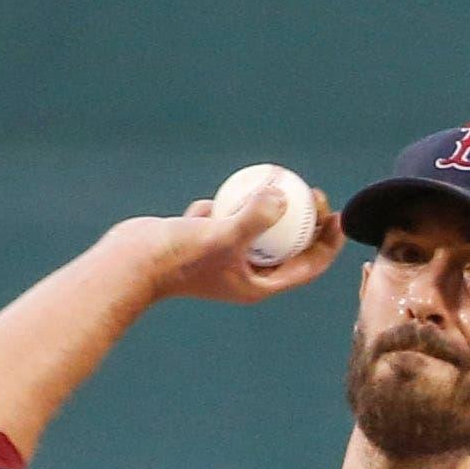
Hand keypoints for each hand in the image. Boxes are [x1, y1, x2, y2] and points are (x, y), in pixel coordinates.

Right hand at [113, 183, 345, 305]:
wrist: (130, 262)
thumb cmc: (177, 257)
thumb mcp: (221, 234)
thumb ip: (254, 217)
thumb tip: (282, 196)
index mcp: (258, 285)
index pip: (307, 266)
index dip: (328, 243)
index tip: (339, 217)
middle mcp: (244, 274)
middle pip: (288, 247)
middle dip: (307, 223)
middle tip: (316, 194)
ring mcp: (222, 258)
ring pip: (256, 230)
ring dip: (269, 210)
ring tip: (281, 183)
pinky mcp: (201, 242)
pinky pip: (224, 219)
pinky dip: (227, 205)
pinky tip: (224, 195)